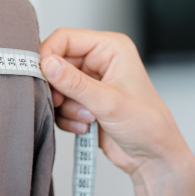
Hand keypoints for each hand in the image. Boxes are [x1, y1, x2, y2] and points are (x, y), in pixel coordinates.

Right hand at [40, 28, 192, 176]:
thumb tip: (47, 64)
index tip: (42, 76)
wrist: (152, 158)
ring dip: (66, 107)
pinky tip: (86, 127)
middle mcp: (99, 60)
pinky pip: (59, 103)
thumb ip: (74, 83)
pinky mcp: (83, 101)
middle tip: (64, 103)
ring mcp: (90, 81)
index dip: (49, 54)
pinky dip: (66, 117)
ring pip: (55, 86)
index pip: (65, 38)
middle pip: (56, 63)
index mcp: (110, 48)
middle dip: (59, 88)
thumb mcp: (108, 102)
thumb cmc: (148, 126)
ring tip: (88, 118)